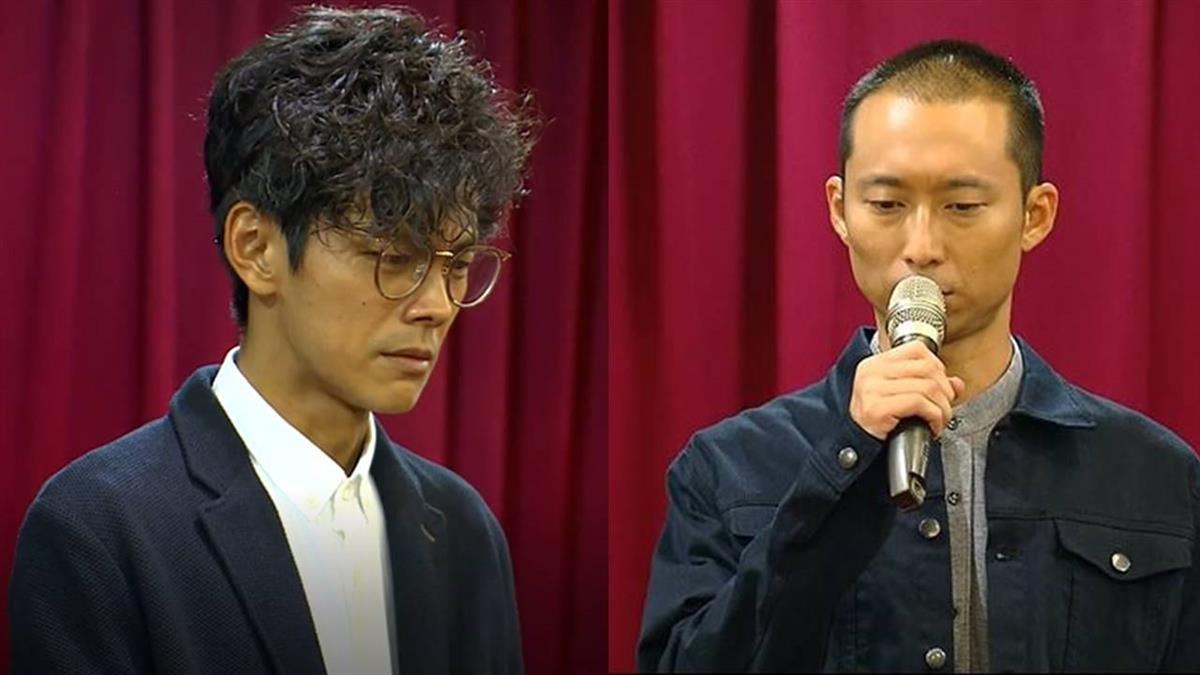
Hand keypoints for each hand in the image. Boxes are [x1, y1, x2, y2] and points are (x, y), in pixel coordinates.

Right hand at [849, 340, 965, 440]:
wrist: (855, 444)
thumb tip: (956, 384)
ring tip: (941, 419)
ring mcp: (872, 388)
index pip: (916, 349)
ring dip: (943, 407)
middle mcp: (872, 371)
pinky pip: (918, 403)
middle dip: (945, 390)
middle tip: (945, 407)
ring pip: (927, 387)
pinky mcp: (877, 407)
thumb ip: (928, 386)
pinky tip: (933, 427)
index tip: (940, 386)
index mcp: (876, 363)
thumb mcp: (902, 396)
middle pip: (927, 368)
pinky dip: (934, 416)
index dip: (937, 366)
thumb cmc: (878, 421)